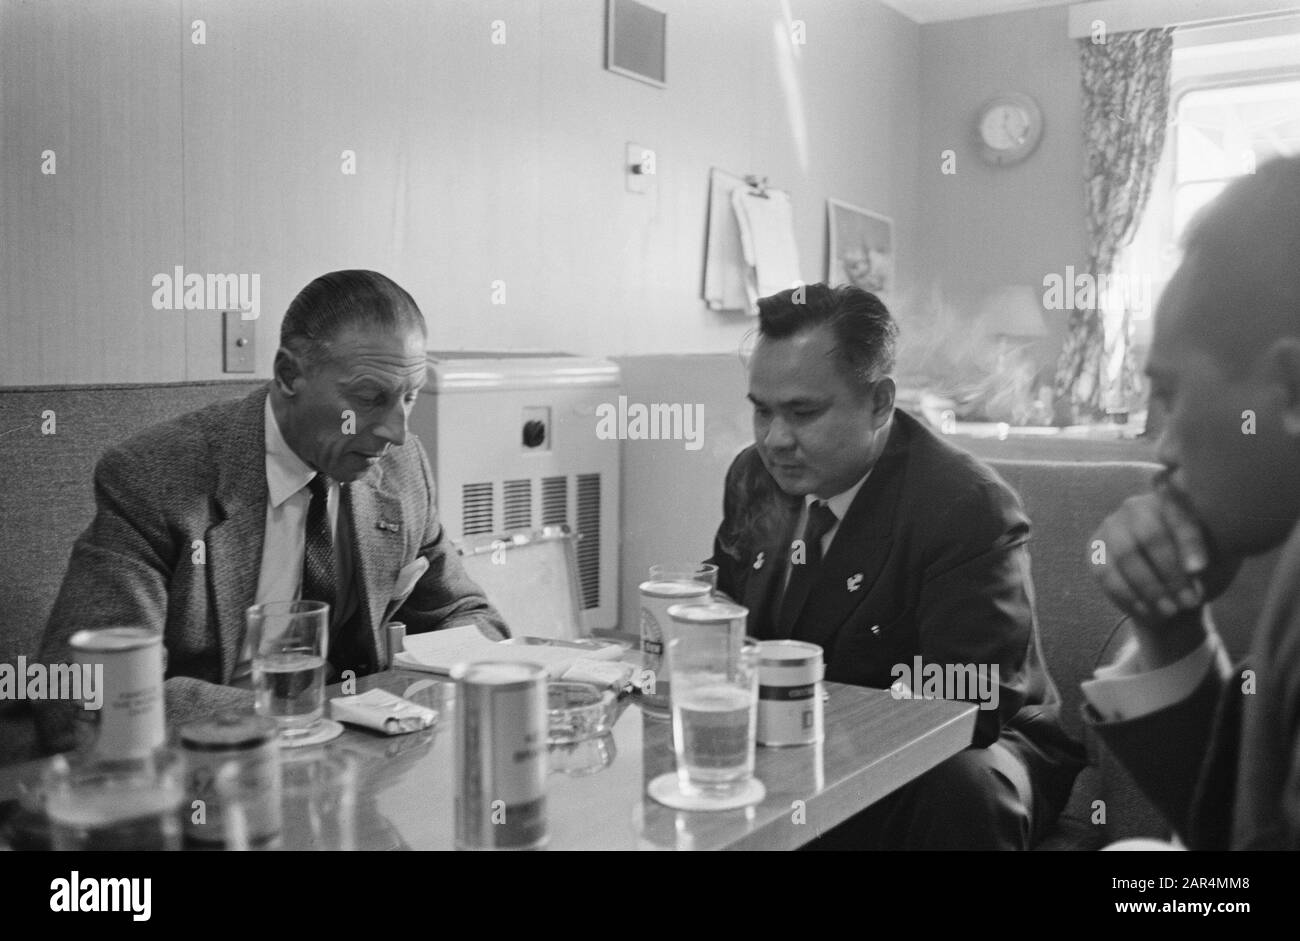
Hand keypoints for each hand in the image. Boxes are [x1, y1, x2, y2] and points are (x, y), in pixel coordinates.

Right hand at [1092, 485, 1238, 666]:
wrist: (1169, 582)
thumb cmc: (1198, 563)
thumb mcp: (1215, 557)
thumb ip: (1208, 557)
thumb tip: (1195, 571)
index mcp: (1171, 499)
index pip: (1178, 514)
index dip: (1187, 540)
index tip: (1198, 569)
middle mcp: (1136, 507)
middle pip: (1148, 536)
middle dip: (1170, 573)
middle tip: (1189, 601)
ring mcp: (1111, 526)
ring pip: (1125, 556)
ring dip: (1150, 588)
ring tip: (1171, 611)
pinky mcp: (1094, 548)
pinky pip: (1106, 573)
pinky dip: (1129, 596)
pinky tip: (1150, 612)